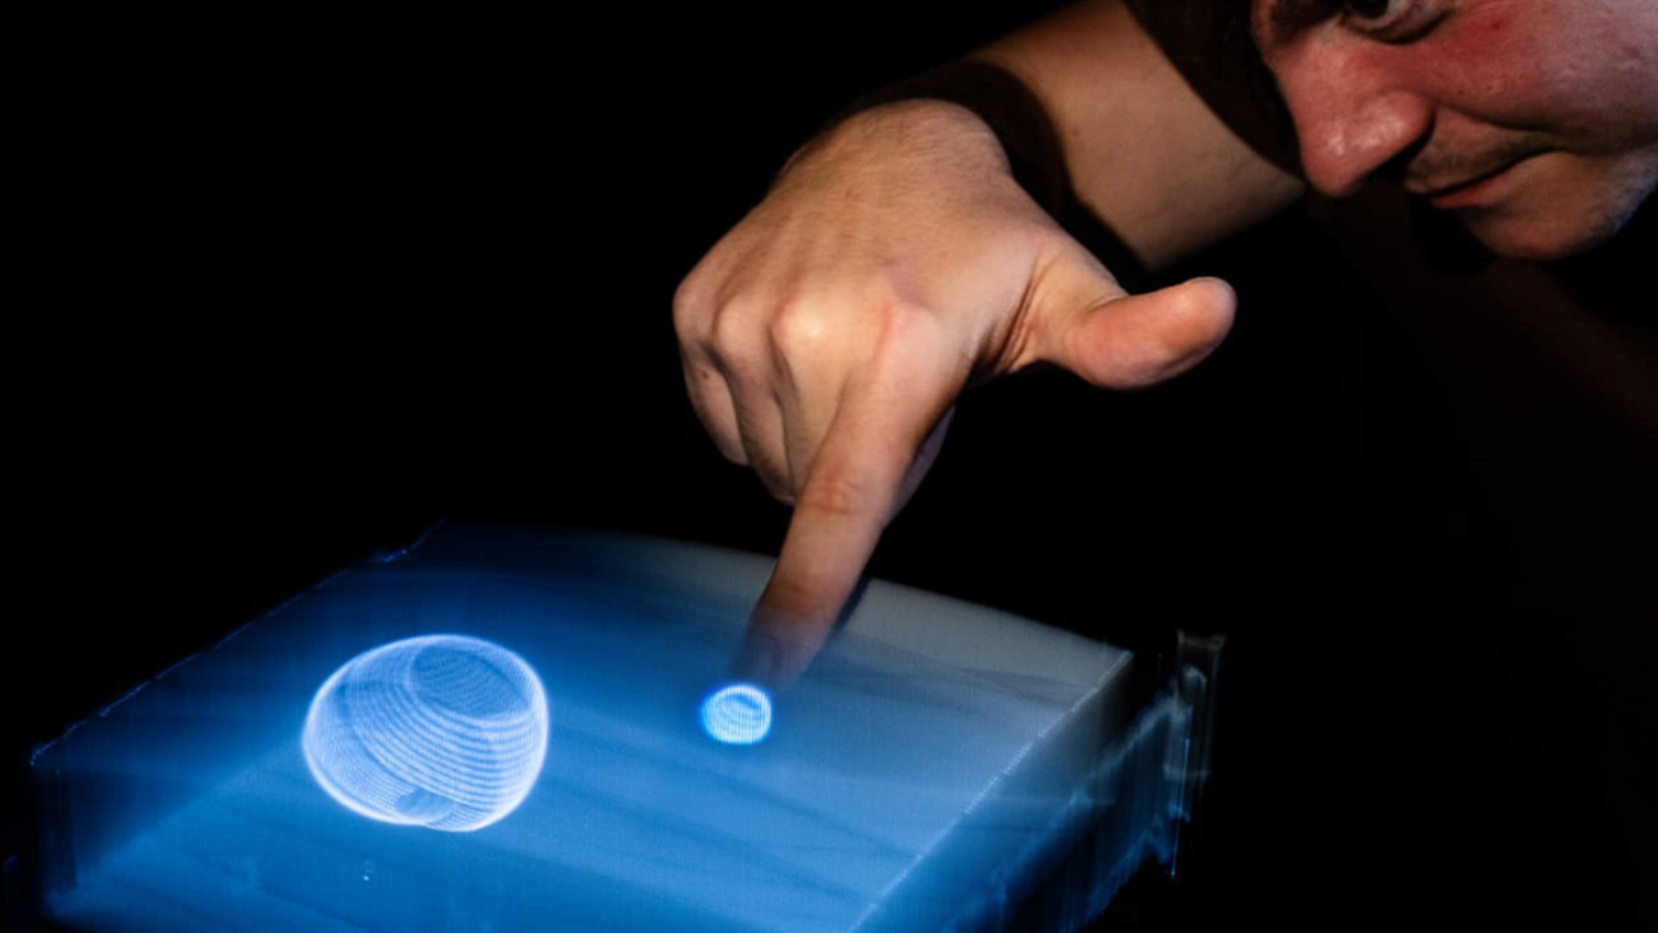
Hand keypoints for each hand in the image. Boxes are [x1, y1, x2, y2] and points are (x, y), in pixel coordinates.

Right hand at [674, 100, 1234, 688]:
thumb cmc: (988, 241)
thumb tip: (1218, 313)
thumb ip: (1131, 335)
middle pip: (815, 497)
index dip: (803, 601)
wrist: (886, 148)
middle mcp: (801, 333)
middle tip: (906, 392)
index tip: (761, 682)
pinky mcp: (695, 312)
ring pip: (768, 466)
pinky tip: (806, 350)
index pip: (844, 503)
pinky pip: (724, 424)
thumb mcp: (1068, 288)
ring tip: (857, 363)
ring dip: (814, 444)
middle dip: (865, 472)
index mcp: (896, 347)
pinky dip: (765, 413)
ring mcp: (737, 320)